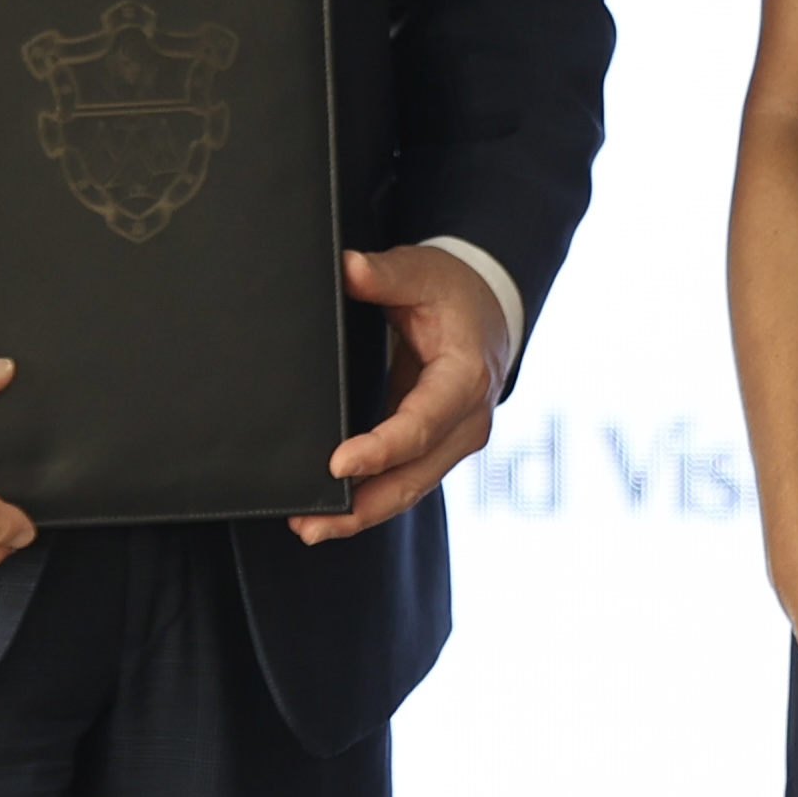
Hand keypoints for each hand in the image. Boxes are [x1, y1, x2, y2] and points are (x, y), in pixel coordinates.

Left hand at [292, 246, 512, 543]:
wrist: (488, 311)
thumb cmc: (453, 293)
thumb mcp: (422, 272)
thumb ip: (385, 274)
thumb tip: (349, 268)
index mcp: (466, 377)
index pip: (422, 424)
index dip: (381, 449)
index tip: (337, 464)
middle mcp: (468, 420)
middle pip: (414, 475)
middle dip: (363, 505)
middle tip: (310, 523)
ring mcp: (455, 441)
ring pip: (409, 489)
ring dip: (362, 513)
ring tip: (310, 528)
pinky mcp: (437, 450)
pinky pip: (405, 482)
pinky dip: (371, 501)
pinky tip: (333, 514)